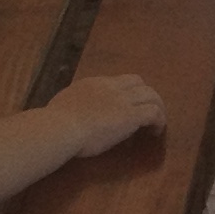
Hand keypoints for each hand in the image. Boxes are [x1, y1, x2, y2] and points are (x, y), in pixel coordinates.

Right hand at [40, 74, 166, 158]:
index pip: (118, 80)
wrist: (60, 127)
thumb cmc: (55, 121)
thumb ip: (74, 103)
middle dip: (146, 96)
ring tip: (156, 123)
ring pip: (151, 95)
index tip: (127, 105)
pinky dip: (159, 121)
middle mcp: (111, 87)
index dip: (127, 91)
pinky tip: (155, 133)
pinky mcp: (131, 116)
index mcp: (93, 84)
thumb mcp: (64, 104)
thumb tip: (71, 110)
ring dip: (157, 108)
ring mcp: (122, 100)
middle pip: (139, 82)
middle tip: (147, 112)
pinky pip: (154, 113)